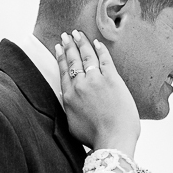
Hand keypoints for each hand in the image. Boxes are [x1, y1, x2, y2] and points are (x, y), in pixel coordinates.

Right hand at [56, 31, 139, 155]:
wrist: (113, 139)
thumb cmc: (95, 137)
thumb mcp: (73, 124)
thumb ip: (69, 109)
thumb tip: (68, 99)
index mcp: (69, 96)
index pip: (63, 71)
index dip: (61, 57)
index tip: (59, 47)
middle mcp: (80, 85)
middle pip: (73, 60)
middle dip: (69, 45)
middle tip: (66, 35)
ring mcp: (96, 80)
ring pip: (87, 56)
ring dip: (82, 43)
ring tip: (78, 33)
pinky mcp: (112, 79)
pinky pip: (104, 59)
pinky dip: (100, 49)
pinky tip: (97, 42)